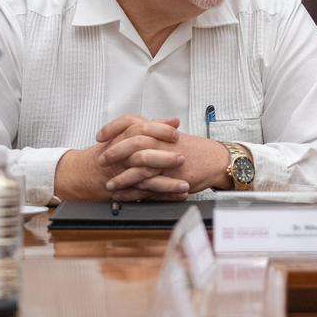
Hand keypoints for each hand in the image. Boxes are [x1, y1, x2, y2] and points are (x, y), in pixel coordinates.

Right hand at [54, 116, 188, 201]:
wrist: (80, 173)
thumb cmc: (107, 152)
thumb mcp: (125, 135)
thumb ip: (151, 127)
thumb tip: (174, 121)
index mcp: (123, 139)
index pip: (141, 130)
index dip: (159, 130)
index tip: (176, 133)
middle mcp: (122, 156)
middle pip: (142, 154)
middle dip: (164, 157)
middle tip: (181, 158)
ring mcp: (122, 175)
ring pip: (145, 178)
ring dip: (167, 183)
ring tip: (184, 185)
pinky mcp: (124, 191)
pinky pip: (144, 195)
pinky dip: (163, 197)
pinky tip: (178, 197)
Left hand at [98, 115, 230, 196]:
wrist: (216, 160)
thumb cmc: (194, 150)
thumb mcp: (172, 138)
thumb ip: (153, 134)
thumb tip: (133, 132)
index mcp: (159, 131)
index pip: (131, 121)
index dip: (113, 127)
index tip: (100, 136)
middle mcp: (162, 142)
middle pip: (133, 141)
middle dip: (113, 152)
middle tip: (101, 160)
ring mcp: (167, 159)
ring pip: (139, 165)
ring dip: (121, 177)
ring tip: (109, 185)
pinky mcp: (171, 177)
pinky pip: (148, 185)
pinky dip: (133, 192)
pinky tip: (122, 196)